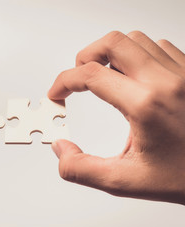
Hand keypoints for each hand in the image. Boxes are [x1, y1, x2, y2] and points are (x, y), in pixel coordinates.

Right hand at [48, 31, 184, 204]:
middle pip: (113, 42)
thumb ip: (83, 169)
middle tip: (78, 77)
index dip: (64, 81)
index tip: (57, 93)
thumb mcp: (126, 181)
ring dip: (111, 54)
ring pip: (136, 40)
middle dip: (85, 57)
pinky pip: (160, 47)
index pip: (91, 74)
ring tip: (104, 76)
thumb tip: (61, 149)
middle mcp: (166, 81)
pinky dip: (137, 55)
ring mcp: (183, 73)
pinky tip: (133, 77)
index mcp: (146, 105)